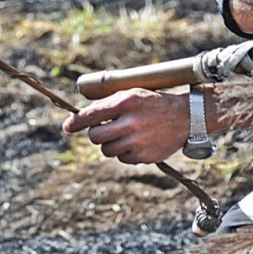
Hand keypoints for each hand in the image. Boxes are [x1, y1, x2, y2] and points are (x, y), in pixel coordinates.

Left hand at [62, 88, 188, 164]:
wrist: (185, 117)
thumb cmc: (153, 103)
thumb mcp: (132, 94)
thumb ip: (108, 104)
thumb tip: (81, 118)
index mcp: (126, 102)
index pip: (92, 115)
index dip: (76, 122)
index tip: (68, 127)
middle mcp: (131, 122)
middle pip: (95, 137)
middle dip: (95, 134)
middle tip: (104, 130)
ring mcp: (138, 141)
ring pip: (106, 150)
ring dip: (110, 144)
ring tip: (123, 135)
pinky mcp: (144, 156)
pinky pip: (122, 159)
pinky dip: (124, 152)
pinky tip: (136, 142)